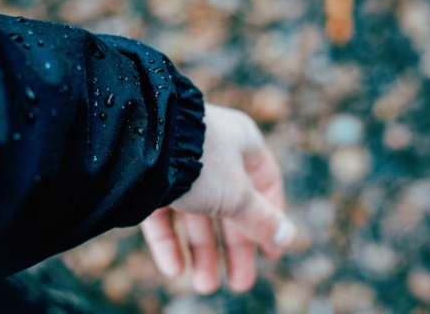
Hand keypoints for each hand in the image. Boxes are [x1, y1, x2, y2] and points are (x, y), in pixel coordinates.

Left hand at [141, 104, 295, 293]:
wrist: (141, 143)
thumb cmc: (202, 160)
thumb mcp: (238, 194)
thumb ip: (262, 219)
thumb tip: (288, 237)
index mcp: (242, 144)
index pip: (265, 184)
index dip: (270, 220)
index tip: (270, 255)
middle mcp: (211, 153)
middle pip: (230, 206)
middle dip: (234, 249)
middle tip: (240, 284)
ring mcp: (178, 165)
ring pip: (195, 215)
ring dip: (201, 252)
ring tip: (204, 286)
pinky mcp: (149, 179)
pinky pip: (162, 214)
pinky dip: (169, 242)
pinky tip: (173, 269)